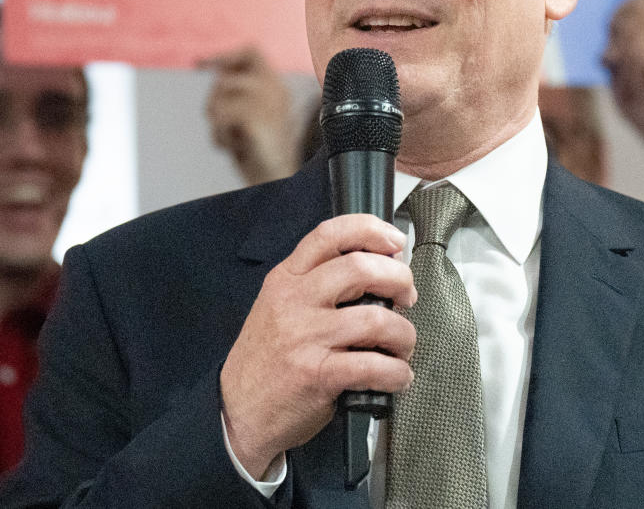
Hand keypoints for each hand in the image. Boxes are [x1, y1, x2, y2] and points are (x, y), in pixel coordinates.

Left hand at [202, 46, 296, 184]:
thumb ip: (238, 92)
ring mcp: (269, 102)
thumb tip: (211, 68)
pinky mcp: (258, 118)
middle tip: (221, 124)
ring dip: (217, 121)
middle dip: (213, 101)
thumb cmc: (260, 153)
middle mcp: (276, 89)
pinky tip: (233, 147)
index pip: (251, 51)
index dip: (224, 56)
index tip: (200, 65)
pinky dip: (220, 135)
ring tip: (232, 139)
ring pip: (221, 95)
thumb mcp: (251, 116)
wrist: (277, 184)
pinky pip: (222, 115)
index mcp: (277, 86)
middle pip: (226, 76)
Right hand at [220, 215, 416, 477]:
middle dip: (400, 280)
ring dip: (404, 335)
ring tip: (402, 348)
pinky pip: (374, 366)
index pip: (331, 234)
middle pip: (361, 268)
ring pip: (376, 319)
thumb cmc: (266, 361)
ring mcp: (304, 337)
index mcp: (286, 279)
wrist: (235, 414)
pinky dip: (397, 373)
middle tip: (407, 298)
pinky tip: (397, 377)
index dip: (372, 230)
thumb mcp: (279, 307)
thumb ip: (319, 284)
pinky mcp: (317, 374)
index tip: (396, 243)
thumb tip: (380, 268)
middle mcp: (294, 301)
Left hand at [602, 0, 643, 149]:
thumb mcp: (620, 71)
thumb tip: (607, 42)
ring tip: (632, 81)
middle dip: (619, 34)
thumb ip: (616, 49)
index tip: (610, 30)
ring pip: (636, 36)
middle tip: (614, 60)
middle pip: (638, 12)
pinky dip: (634, 72)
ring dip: (625, 61)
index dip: (623, 10)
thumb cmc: (642, 101)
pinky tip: (642, 86)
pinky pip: (641, 54)